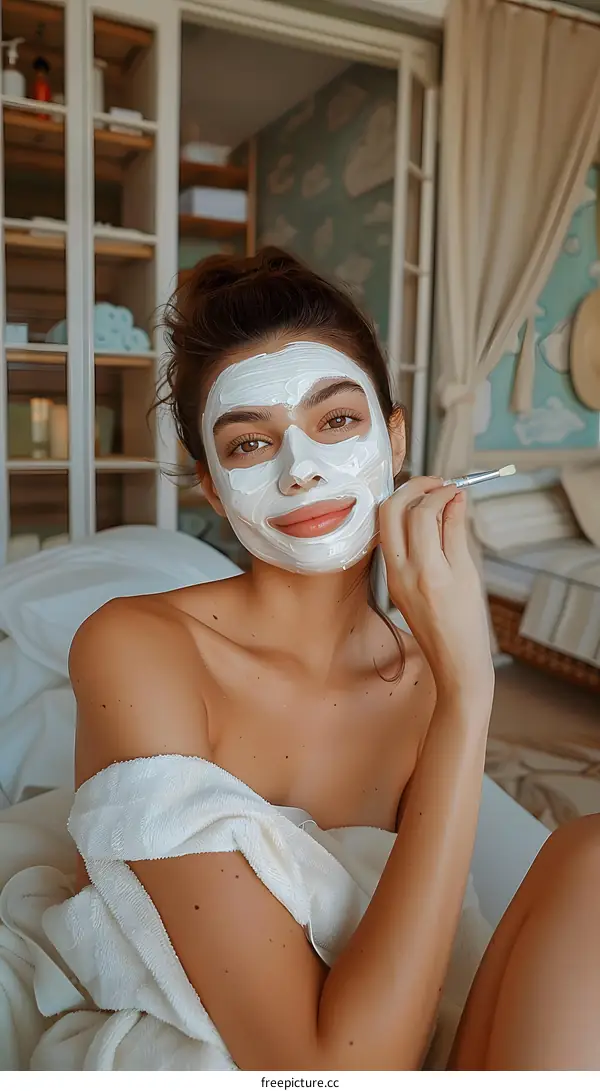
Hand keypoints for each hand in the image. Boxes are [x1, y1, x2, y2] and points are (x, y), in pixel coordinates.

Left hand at [379, 477, 493, 701]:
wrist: (454, 661)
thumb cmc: (469, 623)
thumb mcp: (468, 573)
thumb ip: (455, 532)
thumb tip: (455, 497)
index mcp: (425, 571)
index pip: (421, 513)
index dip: (438, 493)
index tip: (455, 488)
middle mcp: (400, 572)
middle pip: (390, 511)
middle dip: (411, 488)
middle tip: (437, 483)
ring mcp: (391, 577)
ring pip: (386, 525)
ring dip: (406, 503)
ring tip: (433, 499)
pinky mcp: (391, 582)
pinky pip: (391, 542)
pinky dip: (405, 524)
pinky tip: (426, 522)